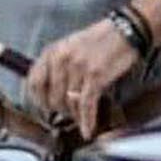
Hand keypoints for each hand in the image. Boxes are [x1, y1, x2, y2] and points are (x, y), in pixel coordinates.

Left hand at [26, 17, 137, 138]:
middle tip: (70, 115)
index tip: (46, 109)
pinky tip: (88, 130)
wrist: (126, 30)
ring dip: (76, 116)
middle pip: (51, 98)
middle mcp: (61, 58)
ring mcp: (77, 67)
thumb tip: (51, 95)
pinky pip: (86, 106)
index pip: (33, 83)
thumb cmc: (100, 41)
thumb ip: (57, 67)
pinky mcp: (95, 75)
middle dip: (61, 111)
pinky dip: (87, 121)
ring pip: (69, 104)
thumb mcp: (70, 47)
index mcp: (52, 51)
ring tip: (82, 119)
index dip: (38, 101)